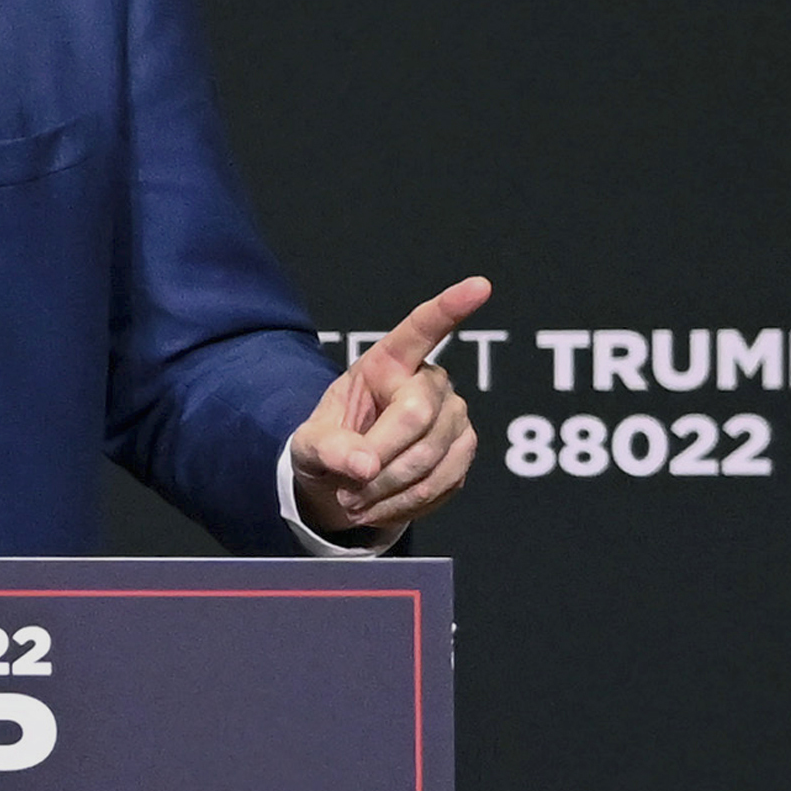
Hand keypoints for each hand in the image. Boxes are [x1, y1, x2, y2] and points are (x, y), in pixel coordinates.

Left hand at [288, 276, 491, 539]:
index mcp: (387, 361)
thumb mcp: (309, 445)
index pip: (422, 328)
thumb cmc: (329, 448)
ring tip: (354, 501)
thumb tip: (365, 466)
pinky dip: (406, 503)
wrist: (346, 482)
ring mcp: (453, 416)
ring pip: (432, 455)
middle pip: (417, 415)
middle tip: (346, 488)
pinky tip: (380, 505)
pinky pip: (442, 481)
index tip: (481, 285)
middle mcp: (429, 381)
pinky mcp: (463, 451)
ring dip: (388, 488)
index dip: (451, 307)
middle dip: (380, 458)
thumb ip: (329, 449)